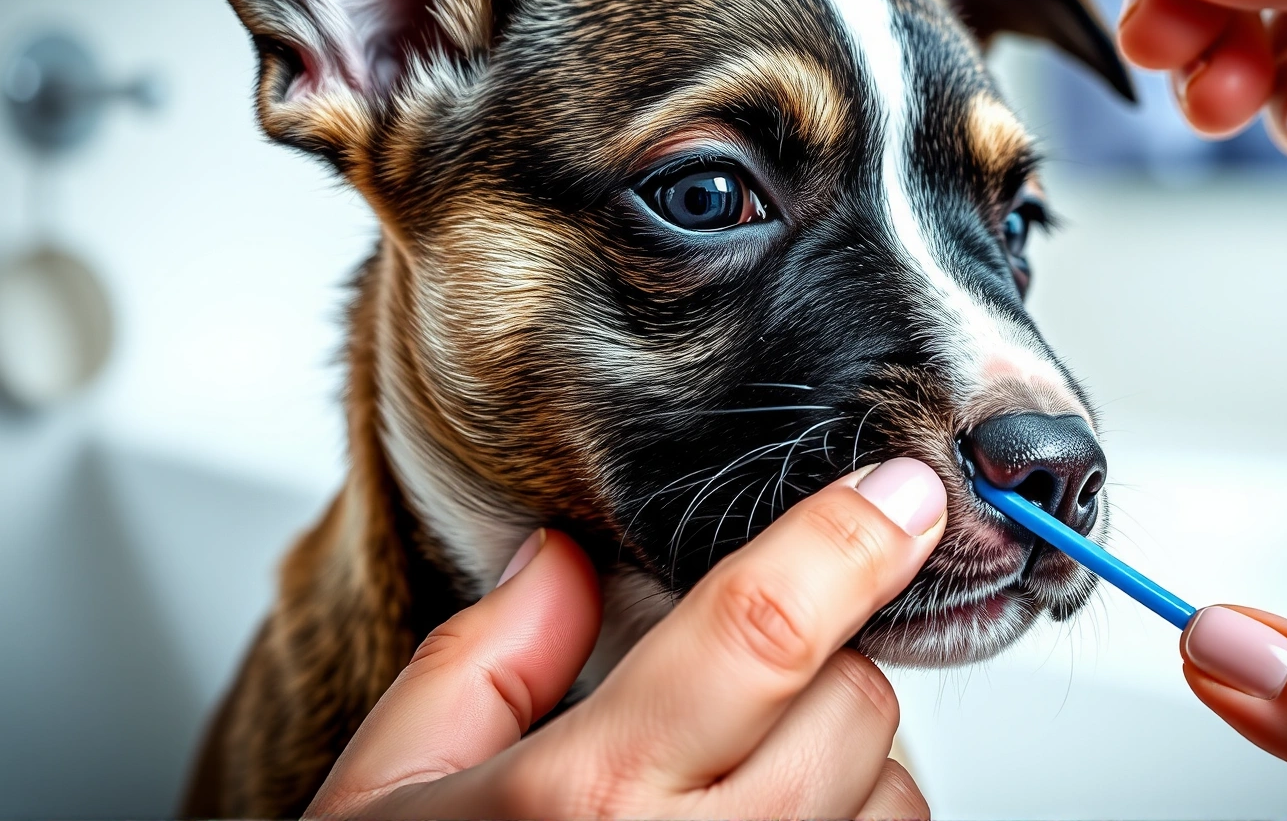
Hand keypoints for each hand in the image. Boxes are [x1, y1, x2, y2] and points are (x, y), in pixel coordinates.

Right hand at [304, 457, 947, 818]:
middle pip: (853, 705)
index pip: (761, 629)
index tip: (902, 495)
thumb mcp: (385, 795)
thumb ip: (481, 664)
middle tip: (742, 686)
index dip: (849, 542)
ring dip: (845, 764)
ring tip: (738, 791)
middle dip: (822, 664)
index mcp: (581, 800)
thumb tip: (562, 562)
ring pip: (896, 796)